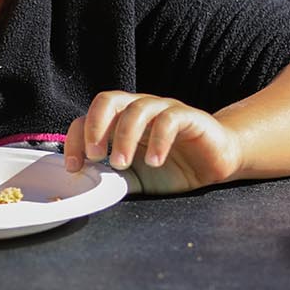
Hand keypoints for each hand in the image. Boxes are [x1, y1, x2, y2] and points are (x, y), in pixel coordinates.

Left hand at [65, 91, 243, 194]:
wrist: (215, 163)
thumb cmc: (170, 168)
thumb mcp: (136, 178)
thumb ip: (113, 179)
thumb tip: (87, 188)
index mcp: (119, 121)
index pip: (86, 119)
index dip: (75, 140)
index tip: (74, 167)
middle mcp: (138, 109)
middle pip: (107, 100)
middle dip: (95, 127)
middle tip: (95, 157)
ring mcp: (163, 109)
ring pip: (137, 109)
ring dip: (125, 137)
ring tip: (121, 164)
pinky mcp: (189, 116)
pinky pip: (169, 119)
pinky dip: (158, 140)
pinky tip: (154, 162)